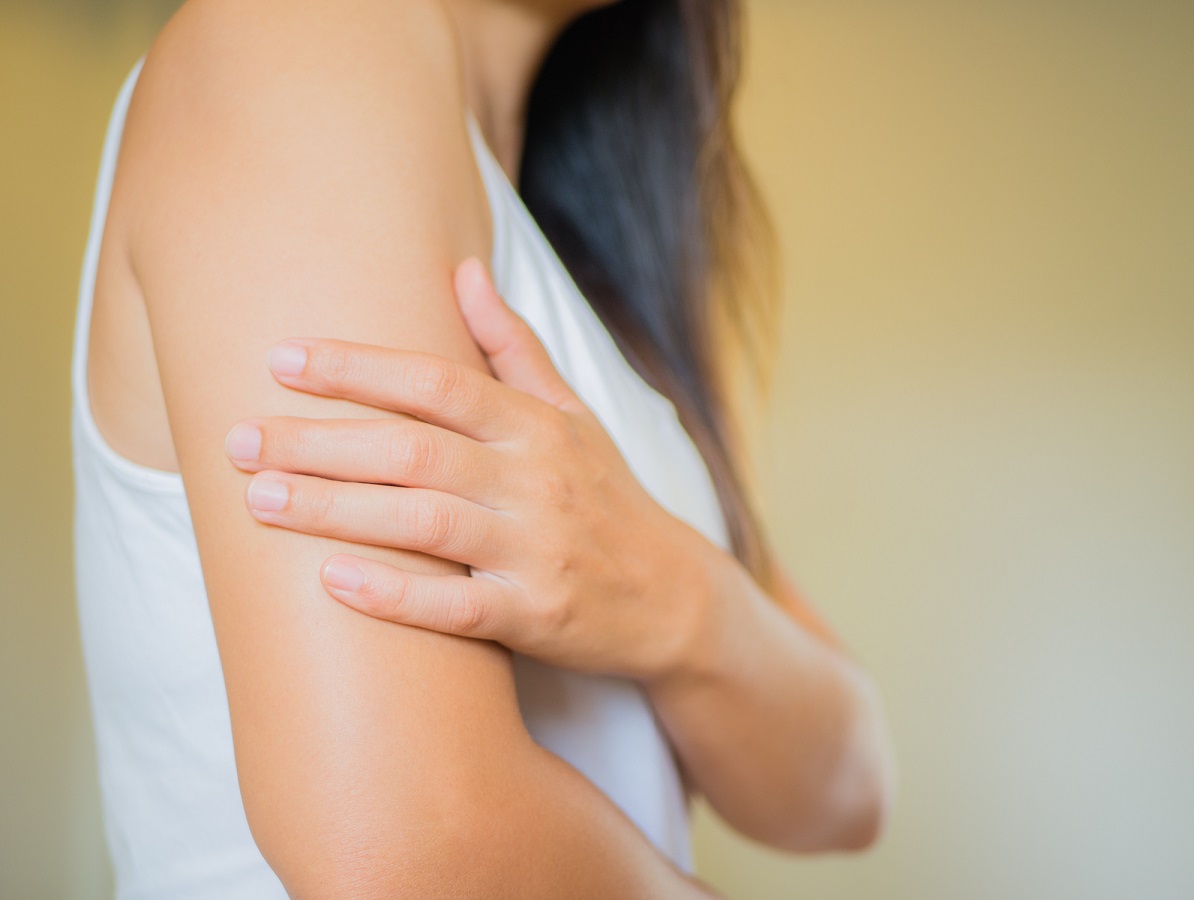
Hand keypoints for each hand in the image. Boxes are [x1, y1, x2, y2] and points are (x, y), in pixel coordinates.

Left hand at [224, 258, 720, 680]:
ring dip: (336, 511)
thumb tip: (463, 269)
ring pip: (425, 524)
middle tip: (239, 441)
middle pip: (415, 451)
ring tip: (258, 501)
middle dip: (320, 443)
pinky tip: (330, 581)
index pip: (438, 383)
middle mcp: (536, 482)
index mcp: (536, 427)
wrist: (675, 595)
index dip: (358, 367)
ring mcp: (536, 552)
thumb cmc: (606, 497)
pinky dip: (396, 596)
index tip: (281, 359)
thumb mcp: (571, 414)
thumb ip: (513, 347)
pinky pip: (458, 610)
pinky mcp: (537, 617)